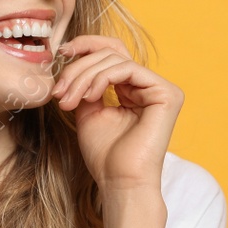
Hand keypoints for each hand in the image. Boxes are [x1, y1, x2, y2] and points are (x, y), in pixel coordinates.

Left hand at [49, 34, 182, 191]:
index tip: (62, 52)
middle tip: (60, 92)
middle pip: (111, 53)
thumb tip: (73, 59)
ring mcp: (161, 89)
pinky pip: (128, 69)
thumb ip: (86, 84)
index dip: (86, 45)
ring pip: (115, 59)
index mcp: (133, 89)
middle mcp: (149, 86)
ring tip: (70, 100)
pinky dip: (102, 78)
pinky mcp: (167, 93)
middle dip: (78, 68)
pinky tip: (90, 96)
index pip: (112, 53)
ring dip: (84, 76)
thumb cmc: (105, 155)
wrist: (120, 182)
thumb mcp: (88, 111)